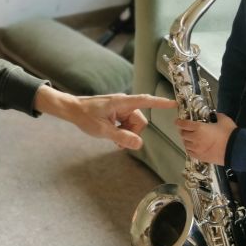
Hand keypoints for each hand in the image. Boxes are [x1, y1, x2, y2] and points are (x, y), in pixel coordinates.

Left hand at [34, 85, 176, 149]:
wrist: (71, 110)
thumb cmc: (85, 116)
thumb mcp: (103, 130)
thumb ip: (122, 137)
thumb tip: (139, 144)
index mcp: (122, 103)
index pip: (145, 101)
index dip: (160, 103)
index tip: (174, 104)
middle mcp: (124, 103)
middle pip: (140, 121)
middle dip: (133, 133)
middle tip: (118, 142)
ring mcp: (121, 107)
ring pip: (134, 124)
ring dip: (127, 133)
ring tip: (114, 140)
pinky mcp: (117, 112)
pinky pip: (127, 123)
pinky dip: (123, 131)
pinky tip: (113, 136)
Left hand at [175, 113, 235, 164]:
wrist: (236, 150)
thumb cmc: (229, 133)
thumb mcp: (224, 120)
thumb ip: (217, 116)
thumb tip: (214, 115)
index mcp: (199, 128)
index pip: (183, 124)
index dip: (179, 122)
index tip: (177, 121)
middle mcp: (195, 138)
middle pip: (183, 134)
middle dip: (183, 130)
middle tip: (187, 129)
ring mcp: (196, 149)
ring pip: (185, 143)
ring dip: (186, 140)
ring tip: (190, 138)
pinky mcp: (200, 157)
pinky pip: (190, 152)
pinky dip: (189, 148)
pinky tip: (193, 146)